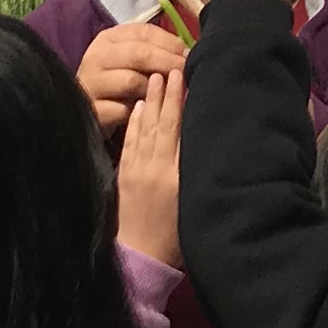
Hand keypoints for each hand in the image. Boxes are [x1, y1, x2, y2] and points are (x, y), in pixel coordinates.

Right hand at [74, 21, 190, 139]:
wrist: (86, 112)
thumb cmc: (117, 82)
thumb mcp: (130, 60)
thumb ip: (154, 50)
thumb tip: (188, 52)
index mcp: (108, 39)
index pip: (143, 32)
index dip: (169, 42)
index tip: (188, 53)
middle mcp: (96, 57)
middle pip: (139, 54)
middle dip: (168, 62)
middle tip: (187, 72)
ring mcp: (91, 83)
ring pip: (132, 81)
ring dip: (155, 89)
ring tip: (169, 93)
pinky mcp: (92, 109)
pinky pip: (124, 109)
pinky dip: (140, 111)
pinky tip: (149, 111)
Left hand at [117, 69, 184, 266]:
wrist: (142, 257)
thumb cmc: (175, 236)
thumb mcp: (194, 202)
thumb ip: (195, 171)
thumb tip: (202, 141)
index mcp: (177, 175)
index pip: (181, 131)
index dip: (184, 104)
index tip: (187, 80)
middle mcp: (157, 168)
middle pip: (164, 124)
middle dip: (168, 95)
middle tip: (172, 69)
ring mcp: (137, 170)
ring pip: (147, 128)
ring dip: (152, 102)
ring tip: (156, 78)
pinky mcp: (124, 175)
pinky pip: (131, 141)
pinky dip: (136, 122)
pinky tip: (139, 106)